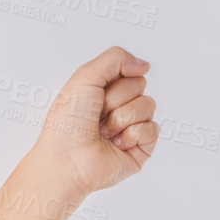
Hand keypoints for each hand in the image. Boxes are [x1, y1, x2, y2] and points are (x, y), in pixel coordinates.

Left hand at [32, 45, 158, 196]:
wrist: (67, 161)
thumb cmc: (67, 125)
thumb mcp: (85, 76)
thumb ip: (116, 57)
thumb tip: (144, 66)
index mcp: (103, 92)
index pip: (129, 71)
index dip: (114, 80)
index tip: (96, 95)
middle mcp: (117, 109)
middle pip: (140, 85)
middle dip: (117, 99)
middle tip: (98, 117)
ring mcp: (130, 128)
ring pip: (148, 105)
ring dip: (122, 117)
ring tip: (104, 133)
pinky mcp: (140, 149)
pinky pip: (153, 128)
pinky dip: (133, 134)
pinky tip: (116, 145)